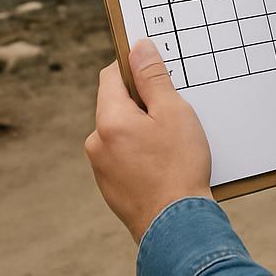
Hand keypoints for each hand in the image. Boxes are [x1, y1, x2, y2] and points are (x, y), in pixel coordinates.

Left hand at [84, 39, 213, 242]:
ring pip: (121, 132)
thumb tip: (138, 47)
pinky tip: (165, 164)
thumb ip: (153, 77)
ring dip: (143, 128)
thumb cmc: (178, 167)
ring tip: (172, 144)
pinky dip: (141, 152)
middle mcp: (96, 143)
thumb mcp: (173, 112)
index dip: (134, 66)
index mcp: (108, 120)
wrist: (177, 229)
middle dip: (143, 102)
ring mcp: (101, 169)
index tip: (157, 71)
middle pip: (117, 104)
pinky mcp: (111, 189)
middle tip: (174, 113)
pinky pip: (124, 156)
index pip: (111, 75)